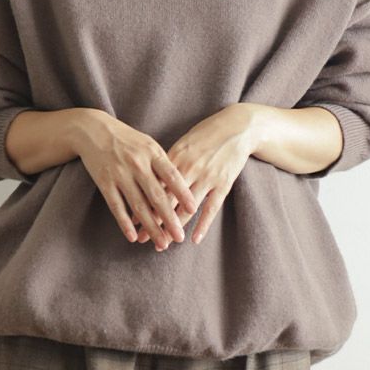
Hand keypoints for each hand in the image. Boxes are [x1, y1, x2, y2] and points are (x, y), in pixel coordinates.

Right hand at [75, 112, 199, 248]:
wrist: (93, 129)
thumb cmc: (127, 139)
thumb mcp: (148, 145)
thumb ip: (163, 165)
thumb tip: (179, 189)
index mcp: (152, 153)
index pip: (172, 175)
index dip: (183, 193)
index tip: (194, 209)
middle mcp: (137, 164)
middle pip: (157, 196)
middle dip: (169, 219)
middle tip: (179, 237)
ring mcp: (120, 174)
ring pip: (138, 206)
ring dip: (151, 227)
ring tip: (161, 243)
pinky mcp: (104, 182)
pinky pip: (116, 206)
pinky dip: (125, 223)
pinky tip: (133, 237)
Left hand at [152, 105, 258, 247]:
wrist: (237, 126)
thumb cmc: (206, 135)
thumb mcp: (183, 144)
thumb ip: (167, 163)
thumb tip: (149, 181)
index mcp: (175, 157)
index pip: (155, 186)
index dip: (143, 205)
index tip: (132, 221)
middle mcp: (189, 168)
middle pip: (167, 200)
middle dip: (154, 221)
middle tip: (144, 238)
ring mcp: (207, 177)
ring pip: (187, 208)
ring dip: (175, 227)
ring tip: (164, 243)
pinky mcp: (223, 183)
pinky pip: (211, 208)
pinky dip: (203, 225)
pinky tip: (194, 240)